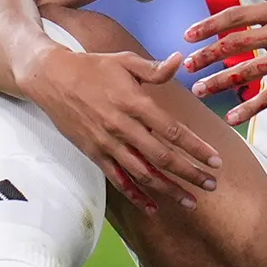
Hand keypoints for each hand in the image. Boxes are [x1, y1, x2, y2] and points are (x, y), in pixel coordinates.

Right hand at [17, 47, 220, 212]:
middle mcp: (123, 127)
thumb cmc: (93, 67)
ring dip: (168, 189)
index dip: (196, 148)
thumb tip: (179, 60)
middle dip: (190, 173)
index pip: (172, 131)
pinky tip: (153, 207)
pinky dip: (135, 196)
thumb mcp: (125, 61)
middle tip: (211, 185)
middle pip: (162, 157)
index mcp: (135, 103)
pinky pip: (117, 179)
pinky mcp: (94, 153)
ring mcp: (107, 143)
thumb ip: (154, 69)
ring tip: (190, 202)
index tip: (216, 161)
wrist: (50, 78)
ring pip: (143, 173)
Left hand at [183, 0, 266, 124]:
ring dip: (222, 81)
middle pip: (238, 43)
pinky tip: (233, 117)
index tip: (188, 35)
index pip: (237, 15)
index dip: (209, 25)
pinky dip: (251, 107)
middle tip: (186, 65)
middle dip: (208, 55)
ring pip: (252, 70)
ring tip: (200, 90)